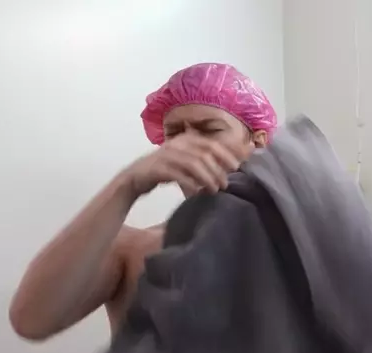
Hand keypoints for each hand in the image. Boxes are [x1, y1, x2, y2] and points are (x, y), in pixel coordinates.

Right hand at [121, 135, 241, 196]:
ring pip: (193, 164)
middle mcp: (176, 144)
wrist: (133, 180)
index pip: (212, 144)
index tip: (238, 168)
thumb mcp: (187, 165)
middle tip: (225, 185)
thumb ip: (206, 162)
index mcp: (185, 139)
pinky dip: (189, 184)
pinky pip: (178, 175)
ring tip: (213, 190)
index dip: (227, 154)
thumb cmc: (165, 172)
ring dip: (206, 178)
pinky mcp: (157, 168)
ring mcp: (166, 155)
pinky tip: (195, 193)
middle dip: (218, 169)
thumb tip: (234, 165)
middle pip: (204, 153)